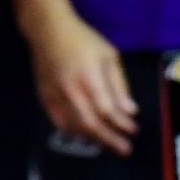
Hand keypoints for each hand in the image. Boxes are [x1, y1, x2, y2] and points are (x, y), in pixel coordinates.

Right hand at [28, 5, 137, 155]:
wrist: (47, 30)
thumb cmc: (82, 40)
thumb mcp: (108, 55)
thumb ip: (119, 84)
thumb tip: (130, 111)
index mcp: (88, 75)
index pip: (106, 108)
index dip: (120, 123)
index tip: (133, 130)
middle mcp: (70, 88)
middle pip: (91, 123)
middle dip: (110, 140)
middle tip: (125, 149)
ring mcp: (55, 95)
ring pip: (75, 127)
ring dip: (95, 139)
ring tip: (110, 145)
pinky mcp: (45, 99)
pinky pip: (60, 124)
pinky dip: (76, 133)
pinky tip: (88, 137)